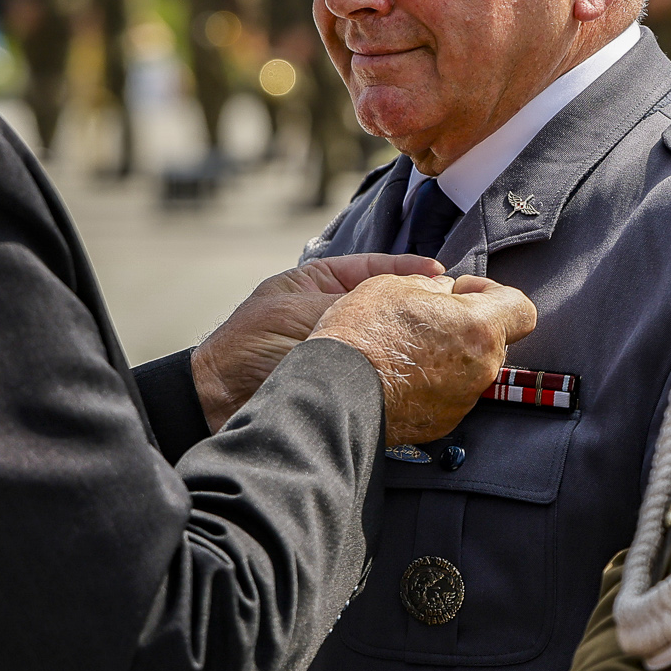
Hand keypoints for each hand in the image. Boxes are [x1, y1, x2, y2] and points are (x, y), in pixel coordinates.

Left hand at [192, 253, 445, 431]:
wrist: (218, 402)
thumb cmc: (246, 345)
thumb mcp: (298, 310)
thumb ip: (348, 307)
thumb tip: (397, 305)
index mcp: (320, 284)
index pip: (372, 268)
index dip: (407, 268)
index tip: (439, 272)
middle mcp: (336, 314)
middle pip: (386, 303)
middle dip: (416, 303)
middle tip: (451, 304)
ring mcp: (344, 350)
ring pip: (388, 340)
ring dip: (414, 338)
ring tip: (444, 334)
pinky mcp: (349, 386)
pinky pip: (382, 376)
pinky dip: (403, 373)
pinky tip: (424, 368)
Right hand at [311, 273, 536, 445]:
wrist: (337, 391)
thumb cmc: (366, 333)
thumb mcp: (396, 285)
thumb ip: (433, 286)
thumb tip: (444, 291)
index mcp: (479, 328)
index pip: (521, 309)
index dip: (496, 294)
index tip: (465, 291)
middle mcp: (481, 368)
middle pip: (494, 340)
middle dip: (468, 324)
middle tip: (431, 316)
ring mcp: (463, 400)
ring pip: (470, 368)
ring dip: (450, 354)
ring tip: (410, 346)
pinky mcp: (442, 423)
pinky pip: (449, 394)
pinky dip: (434, 382)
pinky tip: (402, 373)